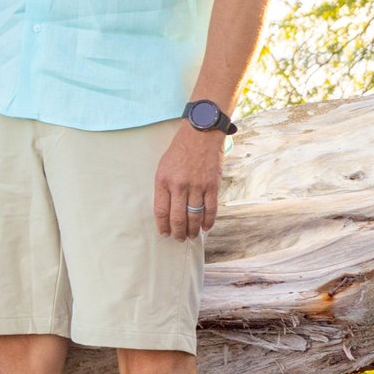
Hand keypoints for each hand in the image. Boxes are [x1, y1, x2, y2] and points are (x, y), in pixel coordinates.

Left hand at [154, 123, 224, 239]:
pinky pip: (210, 209)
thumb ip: (164, 187)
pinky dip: (208, 221)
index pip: (161, 211)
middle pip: (178, 217)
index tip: (165, 234)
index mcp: (163, 181)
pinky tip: (205, 228)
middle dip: (178, 232)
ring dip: (193, 230)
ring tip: (191, 236)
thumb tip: (166, 210)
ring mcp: (197, 186)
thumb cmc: (179, 150)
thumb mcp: (163, 167)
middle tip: (179, 239)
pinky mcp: (212, 185)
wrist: (200, 134)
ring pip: (194, 216)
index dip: (163, 226)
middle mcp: (179, 186)